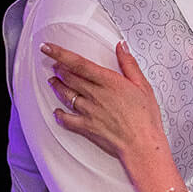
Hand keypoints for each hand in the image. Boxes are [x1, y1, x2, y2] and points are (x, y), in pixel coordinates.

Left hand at [43, 40, 164, 162]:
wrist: (141, 144)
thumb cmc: (145, 117)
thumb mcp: (143, 85)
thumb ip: (129, 64)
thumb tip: (122, 46)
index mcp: (108, 82)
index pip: (78, 63)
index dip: (60, 53)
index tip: (47, 47)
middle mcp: (95, 95)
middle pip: (68, 77)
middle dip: (58, 69)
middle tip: (55, 64)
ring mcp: (88, 111)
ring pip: (65, 95)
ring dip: (57, 86)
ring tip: (53, 81)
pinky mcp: (86, 127)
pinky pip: (66, 119)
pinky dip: (59, 114)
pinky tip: (57, 111)